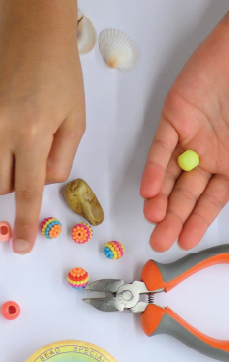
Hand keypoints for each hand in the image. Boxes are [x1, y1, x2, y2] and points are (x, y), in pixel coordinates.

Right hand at [0, 20, 84, 252]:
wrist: (29, 27)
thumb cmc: (61, 73)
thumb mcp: (76, 120)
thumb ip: (60, 160)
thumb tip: (39, 184)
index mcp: (30, 133)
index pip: (26, 192)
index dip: (24, 223)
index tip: (21, 247)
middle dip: (13, 184)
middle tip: (30, 156)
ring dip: (4, 158)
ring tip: (19, 122)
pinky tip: (5, 110)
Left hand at [141, 15, 228, 251]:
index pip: (210, 200)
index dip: (197, 222)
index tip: (184, 242)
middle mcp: (208, 155)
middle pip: (186, 193)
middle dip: (173, 218)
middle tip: (160, 241)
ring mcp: (190, 138)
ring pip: (170, 175)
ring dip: (161, 198)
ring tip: (153, 219)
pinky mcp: (175, 119)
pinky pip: (163, 148)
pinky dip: (156, 169)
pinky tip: (151, 190)